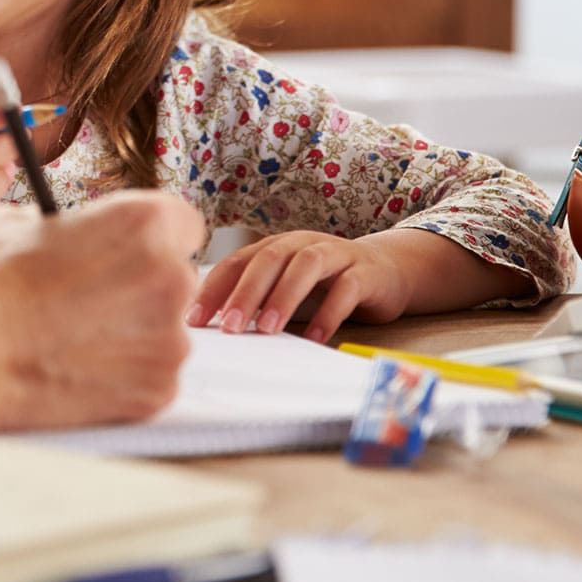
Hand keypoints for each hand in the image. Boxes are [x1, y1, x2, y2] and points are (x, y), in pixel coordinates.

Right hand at [0, 192, 205, 436]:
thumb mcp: (18, 222)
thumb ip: (66, 228)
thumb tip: (68, 237)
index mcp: (144, 224)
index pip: (182, 223)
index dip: (149, 238)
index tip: (127, 251)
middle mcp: (170, 278)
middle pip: (176, 278)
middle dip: (140, 287)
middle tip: (92, 299)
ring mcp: (169, 341)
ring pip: (164, 331)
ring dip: (132, 334)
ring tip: (74, 340)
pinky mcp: (157, 391)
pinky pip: (151, 376)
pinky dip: (123, 377)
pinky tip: (78, 370)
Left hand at [187, 230, 414, 342]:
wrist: (387, 270)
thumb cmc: (326, 283)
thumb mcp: (287, 285)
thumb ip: (258, 299)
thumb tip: (215, 327)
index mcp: (276, 246)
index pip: (237, 263)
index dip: (214, 289)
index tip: (194, 320)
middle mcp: (303, 244)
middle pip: (269, 259)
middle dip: (245, 293)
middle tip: (229, 327)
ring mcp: (335, 254)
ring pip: (305, 267)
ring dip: (284, 297)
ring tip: (268, 329)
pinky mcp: (365, 273)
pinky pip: (346, 290)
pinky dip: (329, 313)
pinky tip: (315, 338)